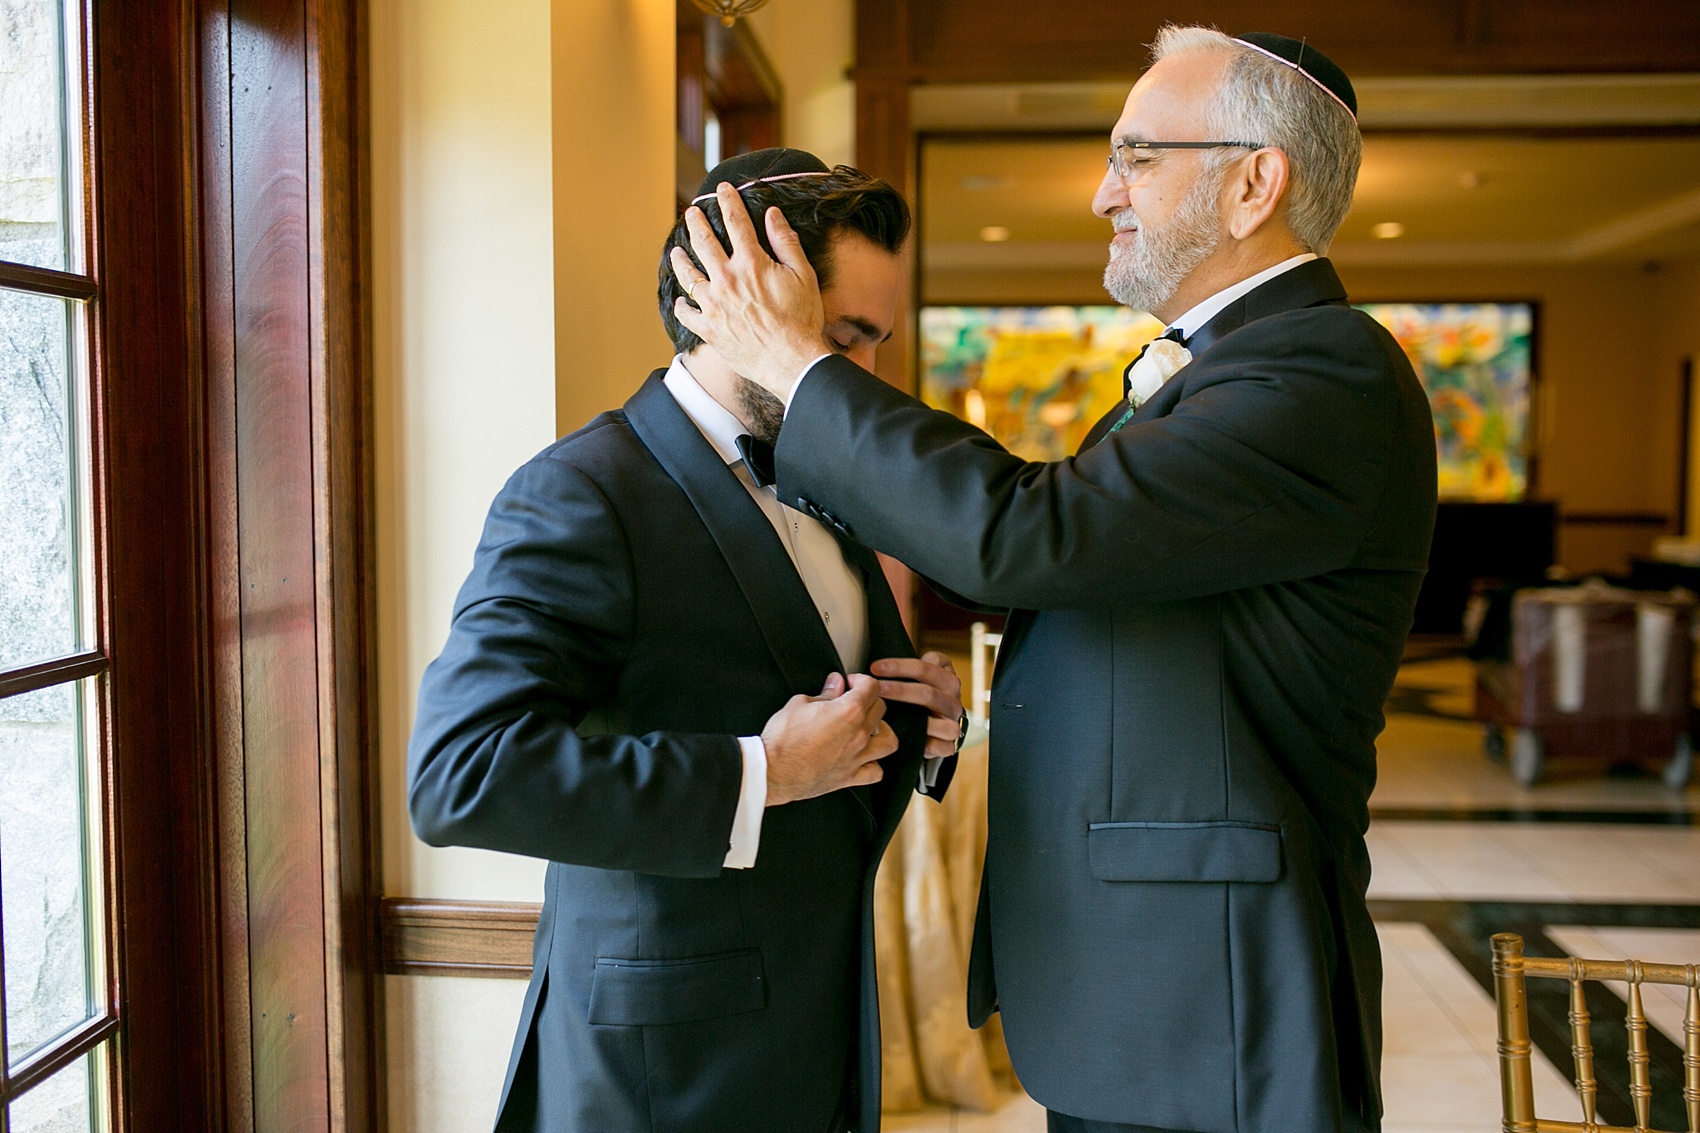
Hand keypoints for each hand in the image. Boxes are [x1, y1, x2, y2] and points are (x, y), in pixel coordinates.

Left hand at [668, 183, 830, 398]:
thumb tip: (773, 215)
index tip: (722, 189)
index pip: (735, 222)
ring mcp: (714, 305)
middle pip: (704, 242)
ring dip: (680, 260)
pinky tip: (681, 301)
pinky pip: (687, 314)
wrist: (791, 361)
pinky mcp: (709, 329)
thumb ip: (786, 243)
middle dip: (696, 223)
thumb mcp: (803, 276)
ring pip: (688, 275)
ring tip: (676, 251)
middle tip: (691, 213)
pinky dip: (682, 306)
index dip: (728, 201)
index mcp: (751, 263)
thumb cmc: (802, 320)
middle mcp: (727, 280)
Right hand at [761, 672, 895, 806]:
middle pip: (880, 709)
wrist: (773, 770)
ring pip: (888, 741)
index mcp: (848, 711)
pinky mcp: (849, 777)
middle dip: (869, 700)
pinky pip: (876, 772)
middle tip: (854, 700)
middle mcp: (858, 734)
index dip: (861, 680)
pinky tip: (864, 757)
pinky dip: (874, 764)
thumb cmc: (782, 739)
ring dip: (882, 731)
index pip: (871, 687)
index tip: (851, 683)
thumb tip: (835, 684)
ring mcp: (857, 757)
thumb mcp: (799, 704)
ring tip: (869, 728)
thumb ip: (824, 694)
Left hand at [872, 652, 964, 758]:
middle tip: (876, 688)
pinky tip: (907, 740)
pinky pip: (943, 746)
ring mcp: (953, 720)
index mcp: (946, 676)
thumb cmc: (915, 697)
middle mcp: (953, 697)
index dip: (900, 666)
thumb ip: (904, 667)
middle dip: (900, 690)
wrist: (933, 727)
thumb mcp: (915, 676)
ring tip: (890, 716)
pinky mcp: (951, 743)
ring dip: (914, 720)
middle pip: (929, 693)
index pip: (927, 666)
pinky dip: (927, 744)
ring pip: (939, 719)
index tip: (875, 668)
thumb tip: (875, 664)